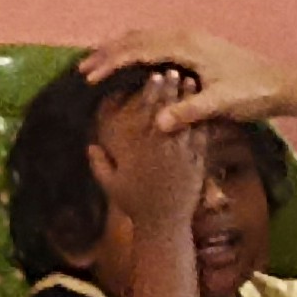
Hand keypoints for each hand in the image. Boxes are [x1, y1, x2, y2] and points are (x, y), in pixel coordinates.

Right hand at [84, 29, 296, 131]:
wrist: (284, 84)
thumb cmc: (254, 92)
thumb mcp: (222, 104)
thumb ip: (190, 111)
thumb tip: (158, 124)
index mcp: (187, 46)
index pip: (138, 50)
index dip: (111, 63)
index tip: (90, 77)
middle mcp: (186, 36)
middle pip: (136, 38)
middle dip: (108, 53)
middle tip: (83, 70)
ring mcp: (192, 39)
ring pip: (146, 37)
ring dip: (121, 48)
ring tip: (98, 63)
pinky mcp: (198, 46)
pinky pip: (158, 42)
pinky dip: (137, 49)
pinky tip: (132, 62)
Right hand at [91, 84, 211, 230]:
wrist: (164, 226)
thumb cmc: (136, 206)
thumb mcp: (112, 185)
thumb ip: (100, 164)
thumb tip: (90, 145)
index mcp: (141, 152)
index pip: (146, 117)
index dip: (150, 95)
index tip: (152, 76)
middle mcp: (163, 151)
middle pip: (167, 113)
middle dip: (169, 90)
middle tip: (171, 70)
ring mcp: (183, 156)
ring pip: (186, 121)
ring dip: (187, 100)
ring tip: (189, 79)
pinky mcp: (198, 164)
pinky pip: (202, 138)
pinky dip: (203, 120)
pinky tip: (206, 106)